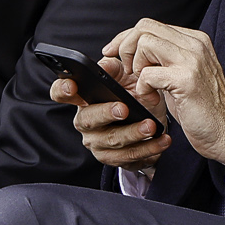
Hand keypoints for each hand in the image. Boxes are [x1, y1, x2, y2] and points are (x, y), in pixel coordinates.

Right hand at [51, 54, 169, 172]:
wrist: (154, 122)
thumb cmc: (135, 95)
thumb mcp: (128, 77)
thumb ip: (115, 68)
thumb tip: (106, 65)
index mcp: (84, 99)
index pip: (61, 93)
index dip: (62, 90)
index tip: (73, 86)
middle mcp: (86, 122)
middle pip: (88, 119)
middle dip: (106, 113)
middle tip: (124, 108)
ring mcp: (98, 143)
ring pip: (111, 140)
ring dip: (133, 133)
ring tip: (151, 126)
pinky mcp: (114, 158)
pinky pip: (129, 157)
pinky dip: (149, 148)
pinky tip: (162, 140)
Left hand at [106, 19, 224, 168]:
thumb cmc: (202, 107)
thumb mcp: (184, 74)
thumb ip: (165, 58)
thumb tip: (133, 49)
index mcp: (195, 41)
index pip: (150, 24)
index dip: (126, 38)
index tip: (113, 53)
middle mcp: (195, 45)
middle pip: (144, 27)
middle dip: (125, 48)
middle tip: (128, 71)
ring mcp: (192, 60)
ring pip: (144, 44)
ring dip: (136, 67)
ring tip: (145, 86)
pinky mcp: (186, 80)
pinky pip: (147, 74)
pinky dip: (142, 89)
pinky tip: (152, 100)